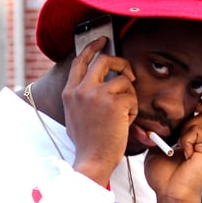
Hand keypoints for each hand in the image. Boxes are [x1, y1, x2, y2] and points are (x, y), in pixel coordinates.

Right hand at [62, 36, 137, 185]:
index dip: (92, 47)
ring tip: (123, 116)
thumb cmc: (88, 144)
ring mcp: (96, 95)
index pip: (80, 61)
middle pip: (104, 60)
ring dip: (128, 97)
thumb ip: (81, 98)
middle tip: (129, 73)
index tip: (102, 41)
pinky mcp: (113, 102)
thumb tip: (97, 83)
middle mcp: (80, 90)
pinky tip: (124, 123)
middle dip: (121, 63)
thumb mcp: (75, 116)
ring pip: (123, 80)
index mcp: (69, 93)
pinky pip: (131, 97)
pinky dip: (132, 110)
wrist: (92, 160)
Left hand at [144, 97, 201, 202]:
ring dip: (188, 123)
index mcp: (199, 139)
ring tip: (180, 141)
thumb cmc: (164, 177)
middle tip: (190, 114)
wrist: (171, 196)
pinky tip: (183, 152)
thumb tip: (162, 118)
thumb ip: (166, 132)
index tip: (184, 108)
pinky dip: (186, 137)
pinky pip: (199, 130)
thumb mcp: (160, 148)